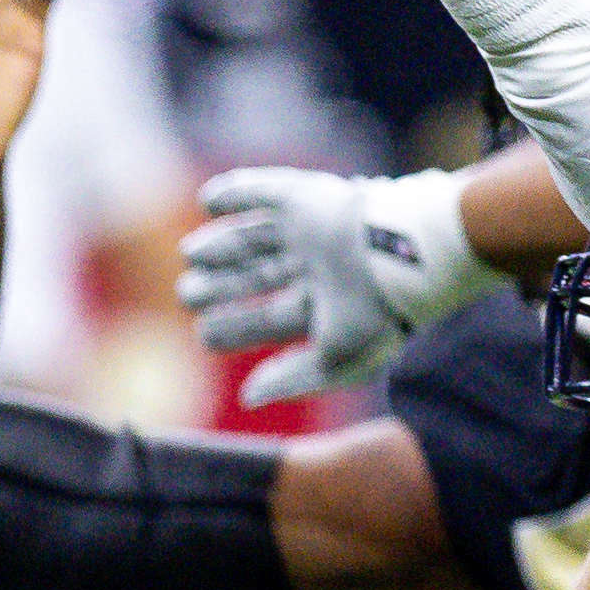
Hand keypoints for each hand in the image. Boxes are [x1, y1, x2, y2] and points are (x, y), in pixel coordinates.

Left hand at [178, 165, 493, 405]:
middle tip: (189, 295)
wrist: (401, 256)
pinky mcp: (308, 198)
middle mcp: (316, 268)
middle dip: (220, 289)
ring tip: (190, 255)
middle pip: (257, 278)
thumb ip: (293, 379)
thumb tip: (247, 397)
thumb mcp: (338, 360)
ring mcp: (311, 232)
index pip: (271, 320)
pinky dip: (236, 192)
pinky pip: (265, 191)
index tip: (204, 334)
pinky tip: (207, 200)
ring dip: (220, 246)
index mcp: (326, 306)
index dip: (235, 327)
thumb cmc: (376, 315)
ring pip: (255, 238)